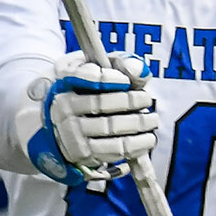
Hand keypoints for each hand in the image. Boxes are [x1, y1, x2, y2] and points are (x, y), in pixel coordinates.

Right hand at [18, 51, 157, 183]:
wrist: (70, 123)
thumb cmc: (91, 89)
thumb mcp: (100, 67)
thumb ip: (121, 62)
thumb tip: (139, 69)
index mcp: (65, 79)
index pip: (81, 76)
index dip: (106, 79)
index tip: (126, 81)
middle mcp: (63, 106)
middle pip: (99, 104)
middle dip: (129, 101)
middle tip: (146, 98)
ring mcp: (72, 132)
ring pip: (109, 128)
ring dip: (137, 124)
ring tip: (152, 119)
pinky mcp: (84, 153)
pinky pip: (113, 150)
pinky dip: (135, 145)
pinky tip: (147, 138)